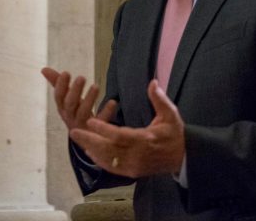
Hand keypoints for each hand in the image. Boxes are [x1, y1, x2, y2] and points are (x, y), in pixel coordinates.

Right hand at [41, 67, 116, 131]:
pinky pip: (101, 121)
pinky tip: (112, 102)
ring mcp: (83, 125)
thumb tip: (43, 69)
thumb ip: (56, 83)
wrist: (85, 138)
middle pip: (70, 105)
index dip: (61, 85)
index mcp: (62, 108)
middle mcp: (70, 117)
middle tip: (81, 77)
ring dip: (89, 99)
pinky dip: (106, 111)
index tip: (66, 73)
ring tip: (96, 86)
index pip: (59, 97)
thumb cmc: (74, 112)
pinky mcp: (96, 131)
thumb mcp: (65, 99)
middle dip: (75, 91)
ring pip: (84, 113)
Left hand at [69, 79, 184, 177]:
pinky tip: (89, 151)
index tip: (90, 120)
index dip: (104, 129)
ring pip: (107, 159)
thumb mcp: (171, 114)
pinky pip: (111, 167)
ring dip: (90, 149)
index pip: (120, 136)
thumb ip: (159, 99)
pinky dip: (99, 160)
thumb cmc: (174, 133)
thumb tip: (152, 82)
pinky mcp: (131, 173)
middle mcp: (137, 156)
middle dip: (89, 140)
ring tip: (77, 138)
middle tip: (73, 131)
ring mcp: (133, 167)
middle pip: (108, 149)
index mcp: (145, 140)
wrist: (182, 157)